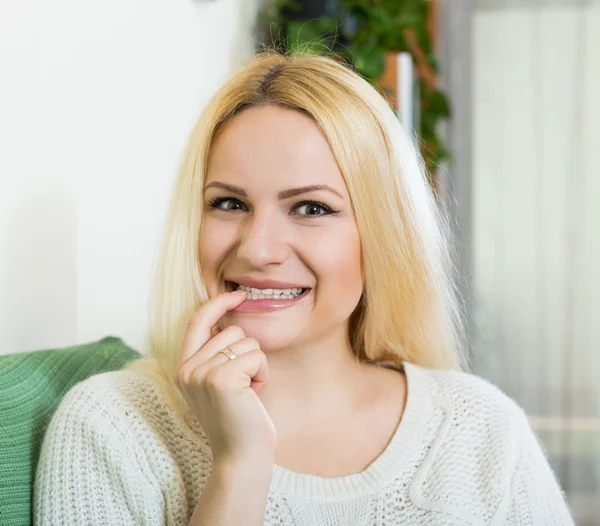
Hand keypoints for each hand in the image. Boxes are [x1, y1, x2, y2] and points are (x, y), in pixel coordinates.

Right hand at [175, 292, 276, 466]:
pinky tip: (254, 396)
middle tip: (244, 385)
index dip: (217, 304)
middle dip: (248, 354)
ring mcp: (201, 373)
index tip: (239, 295)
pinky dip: (263, 374)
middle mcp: (187, 368)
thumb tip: (229, 318)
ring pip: (246, 342)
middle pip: (231, 330)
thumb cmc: (238, 418)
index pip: (197, 320)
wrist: (241, 456)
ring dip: (257, 365)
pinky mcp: (221, 378)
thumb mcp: (218, 382)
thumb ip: (216, 353)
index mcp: (183, 367)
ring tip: (248, 392)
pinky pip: (256, 357)